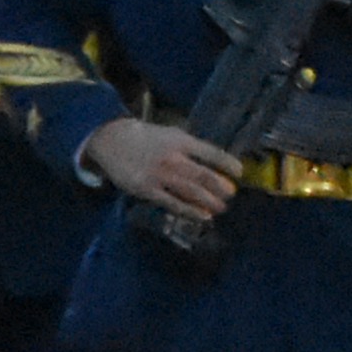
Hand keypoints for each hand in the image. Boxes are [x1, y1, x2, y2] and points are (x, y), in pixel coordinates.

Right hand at [83, 119, 239, 222]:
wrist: (112, 140)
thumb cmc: (146, 138)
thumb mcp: (171, 134)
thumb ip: (191, 147)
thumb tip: (216, 162)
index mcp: (180, 141)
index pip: (210, 152)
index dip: (227, 163)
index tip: (240, 172)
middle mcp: (172, 158)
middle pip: (202, 175)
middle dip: (220, 186)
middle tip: (231, 194)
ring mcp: (159, 175)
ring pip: (190, 192)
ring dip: (209, 201)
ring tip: (221, 208)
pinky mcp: (147, 190)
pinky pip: (172, 204)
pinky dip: (190, 211)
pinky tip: (202, 216)